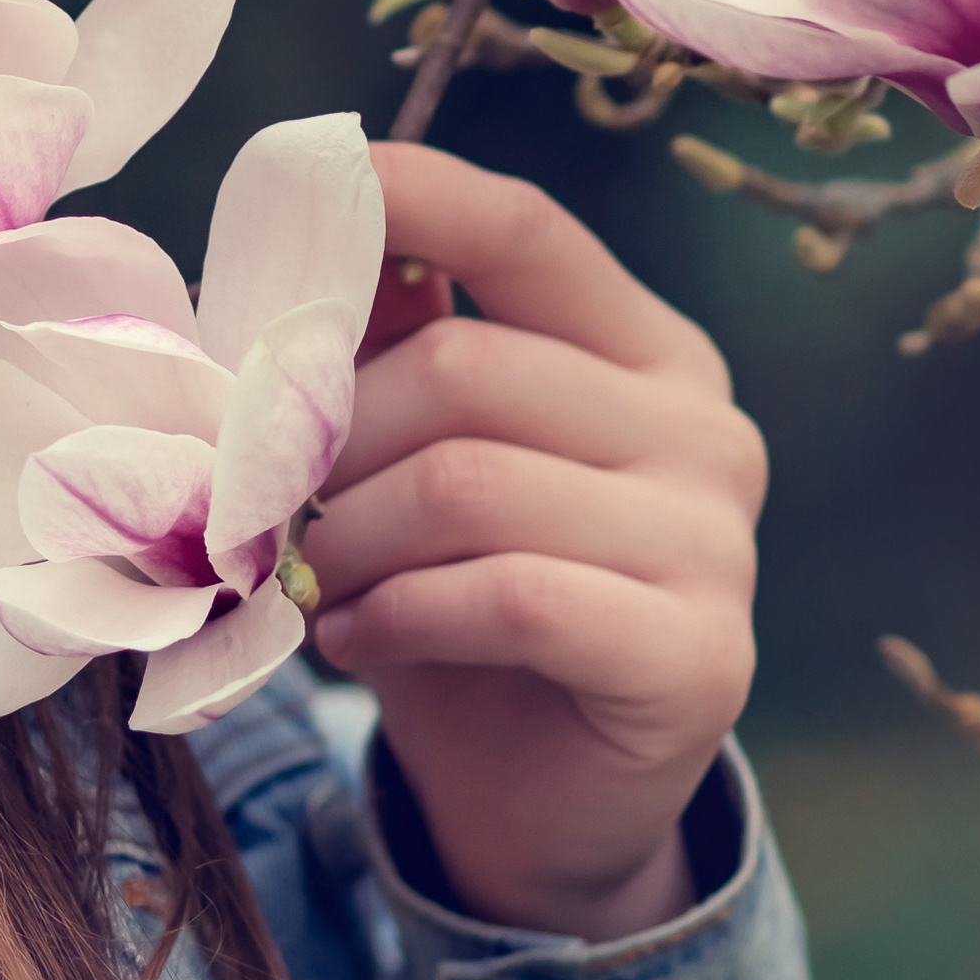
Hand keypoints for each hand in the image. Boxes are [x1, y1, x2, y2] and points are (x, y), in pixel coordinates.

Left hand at [304, 142, 764, 942]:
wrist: (535, 800)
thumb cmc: (461, 594)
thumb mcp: (418, 453)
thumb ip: (387, 348)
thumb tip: (296, 246)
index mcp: (644, 346)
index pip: (525, 232)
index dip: (416, 197)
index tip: (316, 179)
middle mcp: (702, 425)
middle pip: (466, 365)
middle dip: (332, 430)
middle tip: (260, 493)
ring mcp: (718, 542)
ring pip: (471, 483)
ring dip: (352, 535)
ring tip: (305, 576)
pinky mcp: (700, 657)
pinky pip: (510, 596)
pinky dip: (402, 614)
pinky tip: (357, 638)